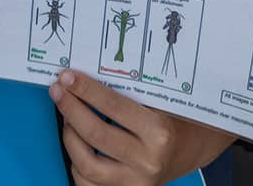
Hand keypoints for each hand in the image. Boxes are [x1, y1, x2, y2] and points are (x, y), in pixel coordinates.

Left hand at [50, 69, 234, 185]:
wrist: (194, 149)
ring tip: (66, 117)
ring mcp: (136, 182)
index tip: (67, 77)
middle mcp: (148, 161)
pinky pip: (89, 184)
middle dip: (71, 110)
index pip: (113, 107)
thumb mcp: (162, 101)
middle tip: (58, 91)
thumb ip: (130, 92)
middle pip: (96, 135)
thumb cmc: (177, 118)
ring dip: (70, 137)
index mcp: (160, 132)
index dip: (86, 90)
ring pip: (87, 165)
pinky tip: (77, 144)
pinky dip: (76, 163)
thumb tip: (87, 77)